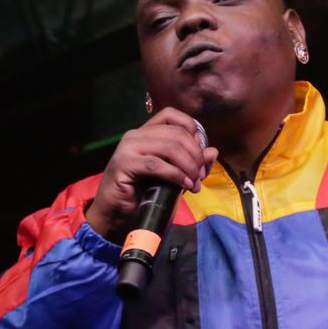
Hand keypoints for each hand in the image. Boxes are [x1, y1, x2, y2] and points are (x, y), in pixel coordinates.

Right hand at [84, 108, 218, 241]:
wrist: (114, 213)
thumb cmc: (141, 194)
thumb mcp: (172, 176)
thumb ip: (191, 163)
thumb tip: (213, 151)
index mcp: (145, 133)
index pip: (172, 115)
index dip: (192, 130)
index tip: (199, 154)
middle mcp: (135, 135)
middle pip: (176, 133)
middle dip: (195, 155)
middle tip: (200, 176)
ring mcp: (128, 148)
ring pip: (169, 147)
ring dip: (188, 166)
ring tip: (193, 183)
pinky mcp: (124, 164)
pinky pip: (157, 164)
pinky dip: (175, 175)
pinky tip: (183, 185)